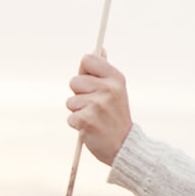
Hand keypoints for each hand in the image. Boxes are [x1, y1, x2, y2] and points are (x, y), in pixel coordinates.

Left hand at [66, 51, 132, 166]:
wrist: (124, 146)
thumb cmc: (116, 116)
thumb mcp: (116, 90)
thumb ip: (104, 70)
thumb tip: (100, 48)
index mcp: (116, 78)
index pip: (87, 59)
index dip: (84, 72)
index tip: (91, 85)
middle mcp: (109, 89)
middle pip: (74, 81)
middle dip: (79, 95)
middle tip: (95, 107)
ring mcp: (99, 105)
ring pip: (70, 101)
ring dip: (78, 112)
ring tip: (95, 119)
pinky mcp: (88, 121)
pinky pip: (70, 118)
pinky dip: (77, 125)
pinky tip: (91, 129)